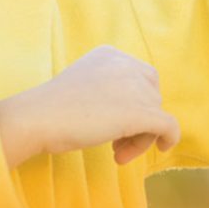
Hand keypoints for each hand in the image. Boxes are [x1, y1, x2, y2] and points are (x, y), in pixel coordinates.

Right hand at [27, 45, 180, 165]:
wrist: (39, 117)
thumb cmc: (53, 107)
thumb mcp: (84, 84)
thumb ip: (107, 87)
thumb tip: (130, 111)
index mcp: (111, 54)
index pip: (140, 78)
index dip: (134, 103)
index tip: (115, 124)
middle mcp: (126, 64)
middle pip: (150, 95)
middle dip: (139, 121)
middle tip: (116, 144)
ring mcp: (134, 86)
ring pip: (156, 114)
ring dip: (141, 136)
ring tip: (117, 153)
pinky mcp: (140, 111)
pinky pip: (169, 126)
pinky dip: (169, 138)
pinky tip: (161, 148)